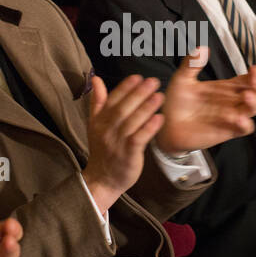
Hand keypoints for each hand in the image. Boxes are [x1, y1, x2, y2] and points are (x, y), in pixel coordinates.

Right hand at [81, 73, 163, 210]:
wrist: (102, 179)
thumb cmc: (103, 150)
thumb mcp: (95, 125)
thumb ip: (98, 102)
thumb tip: (95, 79)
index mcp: (99, 120)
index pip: (112, 100)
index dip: (125, 87)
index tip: (138, 77)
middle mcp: (107, 130)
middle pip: (123, 108)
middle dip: (138, 93)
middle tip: (153, 81)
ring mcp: (117, 142)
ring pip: (132, 122)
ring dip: (146, 108)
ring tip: (160, 95)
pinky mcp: (128, 155)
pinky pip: (139, 139)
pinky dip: (149, 128)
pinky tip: (159, 118)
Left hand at [157, 46, 255, 154]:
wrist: (167, 126)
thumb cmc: (176, 103)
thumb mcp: (182, 79)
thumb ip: (191, 64)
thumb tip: (201, 49)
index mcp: (223, 88)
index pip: (245, 79)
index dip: (253, 74)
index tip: (253, 68)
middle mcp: (230, 102)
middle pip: (255, 93)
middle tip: (255, 81)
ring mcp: (230, 117)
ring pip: (252, 109)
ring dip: (254, 103)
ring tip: (247, 96)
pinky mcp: (226, 131)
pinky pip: (244, 129)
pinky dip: (245, 123)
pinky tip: (238, 117)